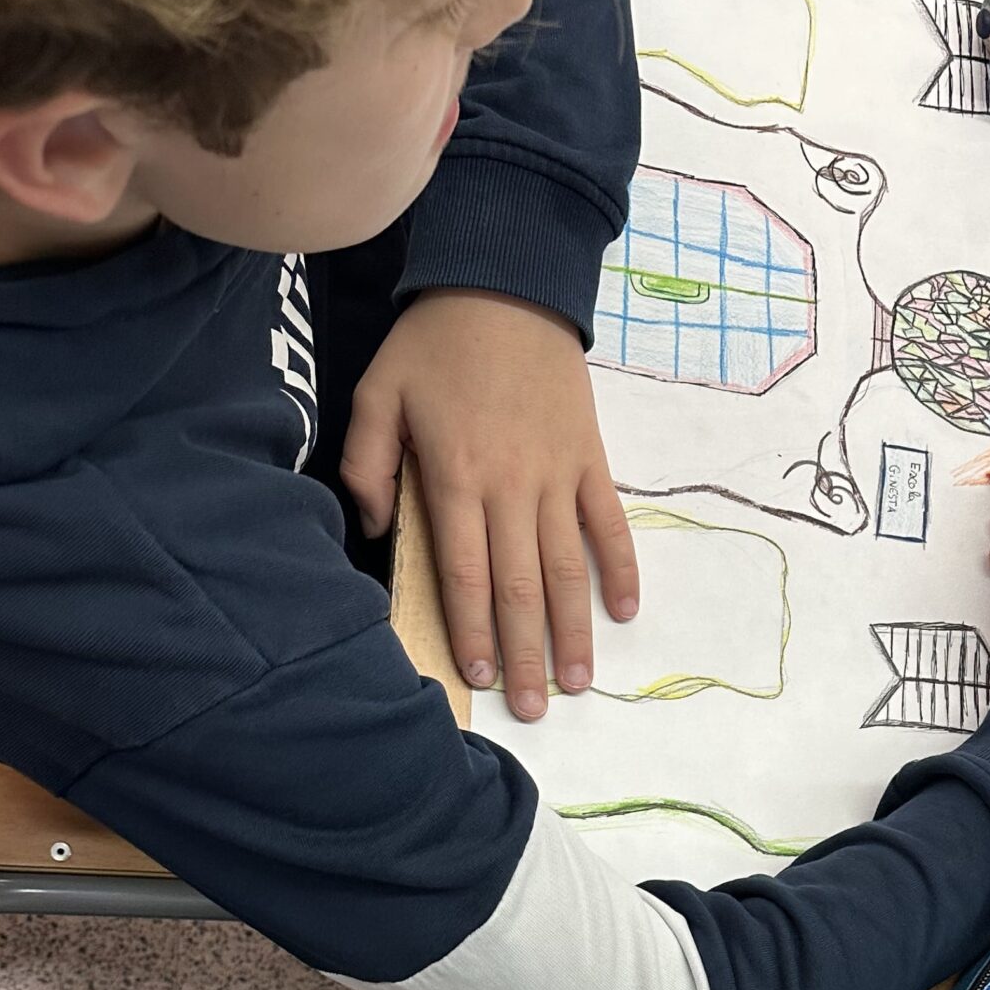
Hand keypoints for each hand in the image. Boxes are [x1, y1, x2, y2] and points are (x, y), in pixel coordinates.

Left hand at [339, 290, 638, 718]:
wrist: (506, 281)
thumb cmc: (434, 342)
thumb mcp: (377, 392)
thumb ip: (366, 465)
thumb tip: (371, 530)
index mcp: (457, 476)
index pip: (467, 576)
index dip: (473, 633)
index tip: (478, 679)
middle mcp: (512, 486)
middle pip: (521, 588)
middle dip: (527, 654)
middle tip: (535, 708)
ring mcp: (558, 475)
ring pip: (567, 568)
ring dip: (574, 630)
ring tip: (579, 681)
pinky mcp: (591, 459)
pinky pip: (610, 523)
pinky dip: (620, 568)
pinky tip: (623, 611)